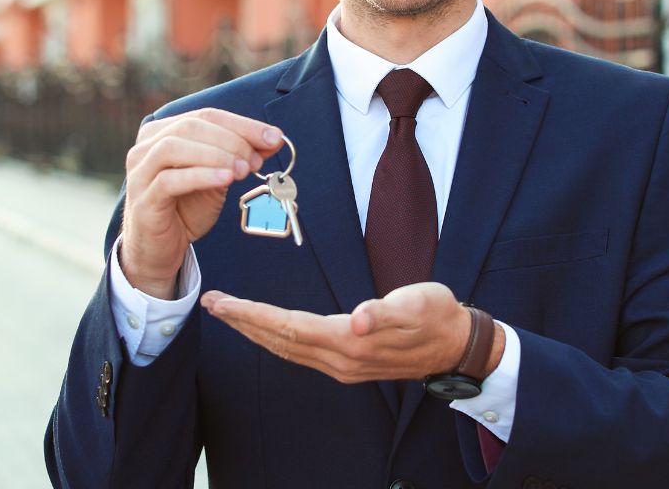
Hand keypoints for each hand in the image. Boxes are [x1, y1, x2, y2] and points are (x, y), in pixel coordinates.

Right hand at [121, 109, 284, 297]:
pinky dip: (201, 175)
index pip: (207, 116)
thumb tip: (272, 140)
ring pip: (175, 147)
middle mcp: (146, 147)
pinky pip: (169, 180)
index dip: (243, 125)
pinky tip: (225, 179)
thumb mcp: (219, 178)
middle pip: (191, 126)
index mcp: (163, 132)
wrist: (161, 249)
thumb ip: (241, 157)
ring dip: (216, 155)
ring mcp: (141, 173)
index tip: (273, 137)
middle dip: (231, 140)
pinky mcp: (143, 200)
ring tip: (242, 170)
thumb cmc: (186, 209)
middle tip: (256, 160)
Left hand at [201, 282, 503, 383]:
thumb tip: (359, 320)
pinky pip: (299, 353)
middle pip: (279, 341)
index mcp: (351, 342)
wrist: (458, 344)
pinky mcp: (348, 365)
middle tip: (210, 302)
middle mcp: (341, 360)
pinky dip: (275, 340)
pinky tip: (265, 331)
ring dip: (254, 332)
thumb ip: (386, 312)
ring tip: (228, 314)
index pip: (289, 327)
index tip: (225, 302)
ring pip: (286, 350)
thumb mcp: (417, 304)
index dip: (254, 314)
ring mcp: (343, 366)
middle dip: (242, 322)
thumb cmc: (438, 315)